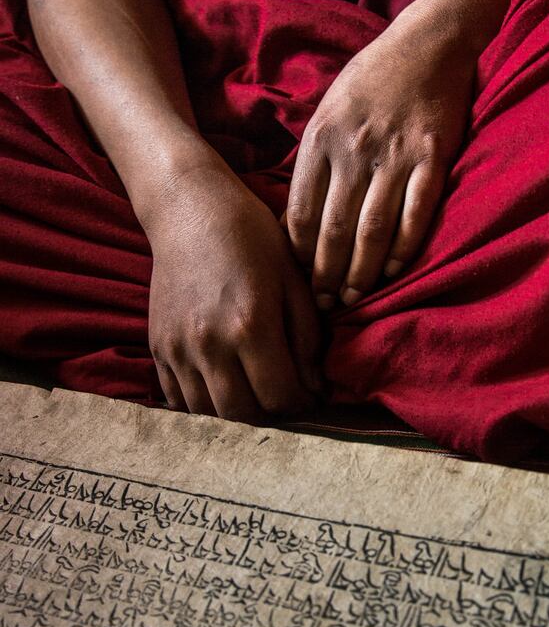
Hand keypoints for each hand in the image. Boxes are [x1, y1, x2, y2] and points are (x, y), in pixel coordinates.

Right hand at [146, 152, 320, 421]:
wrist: (191, 211)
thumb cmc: (253, 240)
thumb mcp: (294, 282)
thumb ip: (306, 340)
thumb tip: (312, 387)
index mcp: (251, 325)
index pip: (280, 396)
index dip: (303, 404)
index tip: (312, 395)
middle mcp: (209, 343)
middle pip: (243, 414)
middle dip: (272, 415)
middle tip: (286, 398)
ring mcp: (177, 348)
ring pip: (208, 412)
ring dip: (237, 414)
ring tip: (256, 395)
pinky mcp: (158, 347)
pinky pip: (178, 399)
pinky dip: (204, 404)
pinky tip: (224, 388)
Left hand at [285, 0, 477, 306]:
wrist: (428, 41)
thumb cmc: (372, 81)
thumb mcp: (327, 111)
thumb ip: (312, 162)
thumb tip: (292, 218)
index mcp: (320, 138)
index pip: (300, 212)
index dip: (297, 255)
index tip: (298, 282)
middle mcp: (354, 149)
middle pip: (332, 229)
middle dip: (325, 274)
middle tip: (324, 305)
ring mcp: (395, 155)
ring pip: (372, 229)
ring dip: (361, 271)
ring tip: (353, 297)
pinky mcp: (432, 157)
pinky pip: (416, 213)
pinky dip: (405, 247)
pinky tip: (396, 270)